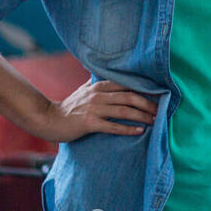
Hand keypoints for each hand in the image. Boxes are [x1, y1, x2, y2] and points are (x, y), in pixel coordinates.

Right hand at [37, 78, 158, 142]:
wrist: (49, 119)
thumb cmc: (71, 107)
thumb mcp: (85, 91)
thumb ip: (100, 85)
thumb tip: (114, 79)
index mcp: (99, 86)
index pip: (128, 85)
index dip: (145, 91)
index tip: (159, 97)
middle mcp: (98, 95)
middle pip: (130, 96)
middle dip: (148, 104)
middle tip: (161, 111)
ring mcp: (94, 109)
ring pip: (124, 110)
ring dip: (142, 116)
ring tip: (155, 121)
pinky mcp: (89, 123)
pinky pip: (113, 126)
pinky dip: (128, 128)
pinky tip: (139, 131)